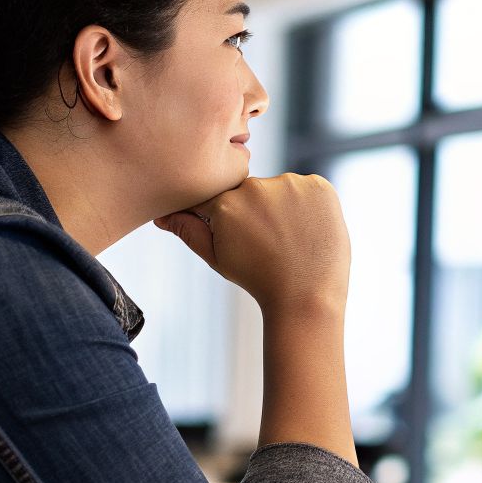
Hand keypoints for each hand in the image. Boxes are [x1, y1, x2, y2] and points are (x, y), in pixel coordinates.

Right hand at [154, 174, 349, 316]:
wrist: (307, 297)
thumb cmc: (260, 280)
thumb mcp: (217, 258)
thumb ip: (189, 231)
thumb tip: (161, 215)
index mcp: (226, 204)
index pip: (215, 194)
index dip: (226, 214)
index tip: (238, 231)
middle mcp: (256, 188)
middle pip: (249, 191)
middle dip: (255, 211)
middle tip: (268, 242)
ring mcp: (291, 184)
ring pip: (278, 188)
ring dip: (281, 205)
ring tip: (290, 238)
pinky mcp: (319, 186)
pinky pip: (307, 187)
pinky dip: (308, 204)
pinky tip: (308, 229)